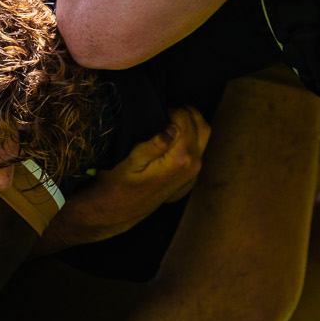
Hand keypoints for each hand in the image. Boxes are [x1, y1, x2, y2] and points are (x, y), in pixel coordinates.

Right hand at [40, 107, 209, 251]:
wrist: (117, 211)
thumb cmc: (117, 183)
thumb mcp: (129, 159)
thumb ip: (154, 143)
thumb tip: (171, 127)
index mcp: (181, 158)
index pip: (185, 117)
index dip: (168, 109)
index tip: (153, 114)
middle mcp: (193, 165)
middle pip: (200, 124)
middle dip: (183, 113)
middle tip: (162, 114)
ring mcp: (193, 174)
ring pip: (203, 136)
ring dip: (188, 125)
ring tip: (165, 124)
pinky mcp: (189, 179)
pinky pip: (198, 151)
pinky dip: (188, 140)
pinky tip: (169, 142)